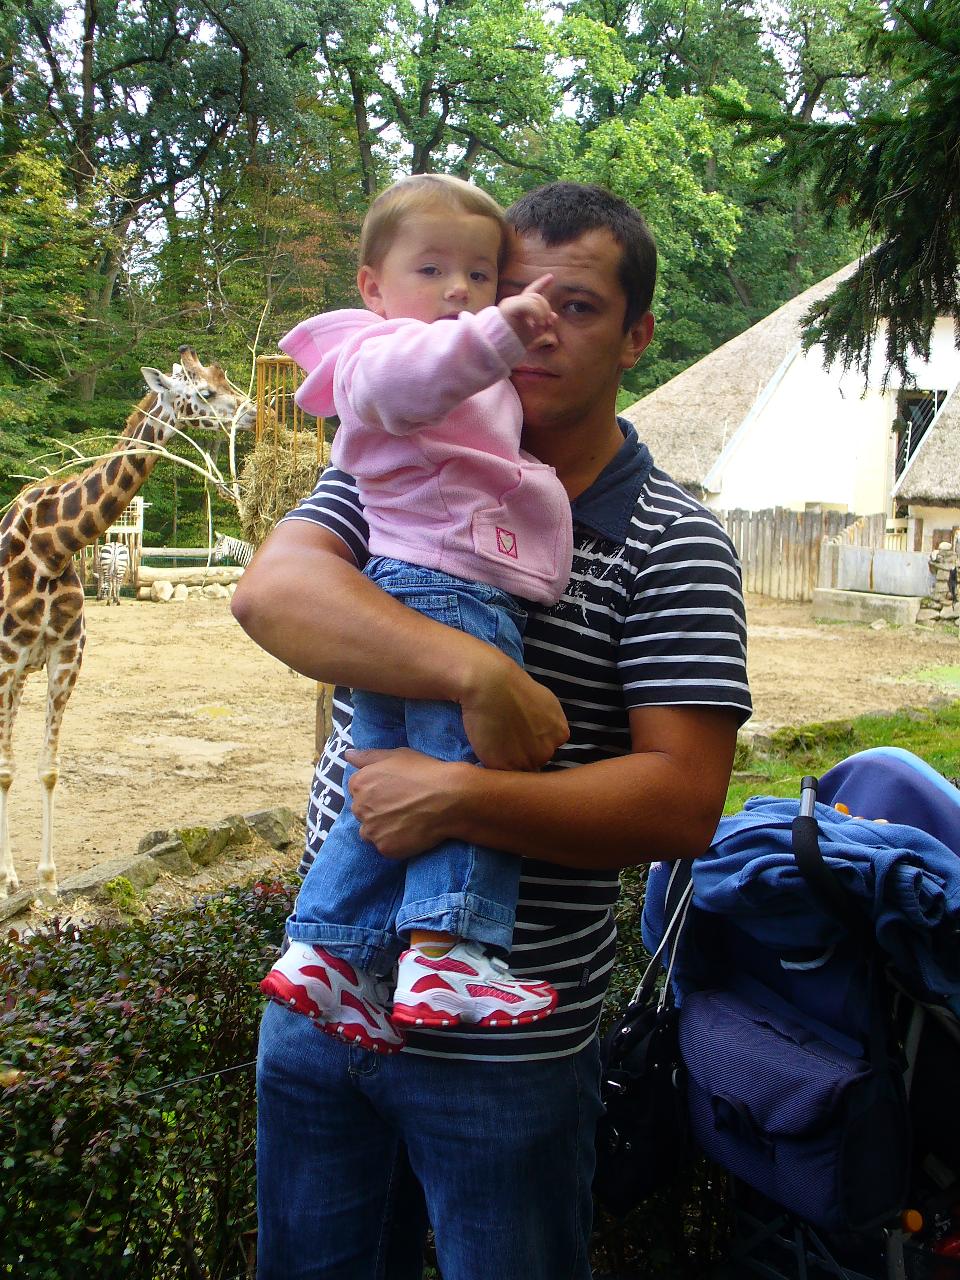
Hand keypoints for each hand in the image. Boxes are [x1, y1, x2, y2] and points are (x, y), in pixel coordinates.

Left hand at [344, 748, 469, 857]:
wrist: (449, 797)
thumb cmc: (424, 772)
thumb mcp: (396, 755)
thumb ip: (368, 756)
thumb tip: (347, 755)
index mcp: (358, 783)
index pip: (357, 790)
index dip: (377, 790)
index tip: (394, 791)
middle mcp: (359, 807)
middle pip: (362, 811)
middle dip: (377, 809)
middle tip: (402, 806)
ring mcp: (371, 830)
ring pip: (371, 831)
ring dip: (382, 828)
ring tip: (406, 820)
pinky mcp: (384, 848)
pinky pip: (384, 846)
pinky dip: (394, 842)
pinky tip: (410, 832)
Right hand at [459, 651, 568, 770]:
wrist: (490, 684)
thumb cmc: (514, 685)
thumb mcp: (545, 701)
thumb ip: (549, 722)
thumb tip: (544, 731)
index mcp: (560, 734)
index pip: (549, 747)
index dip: (532, 742)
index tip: (520, 732)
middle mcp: (548, 750)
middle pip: (536, 760)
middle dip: (523, 753)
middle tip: (506, 736)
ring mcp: (527, 761)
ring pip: (518, 769)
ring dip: (508, 761)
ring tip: (494, 741)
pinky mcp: (504, 767)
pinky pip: (500, 771)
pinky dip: (492, 763)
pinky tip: (486, 745)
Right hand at [498, 274, 555, 347]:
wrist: (496, 347)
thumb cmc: (513, 343)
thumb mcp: (533, 333)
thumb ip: (544, 324)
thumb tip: (554, 316)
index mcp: (518, 306)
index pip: (531, 290)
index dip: (541, 283)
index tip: (551, 277)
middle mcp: (513, 302)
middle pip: (537, 296)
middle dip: (546, 309)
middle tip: (546, 326)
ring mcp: (510, 303)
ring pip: (535, 299)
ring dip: (542, 314)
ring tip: (540, 330)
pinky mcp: (509, 306)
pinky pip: (529, 303)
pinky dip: (537, 313)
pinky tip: (538, 325)